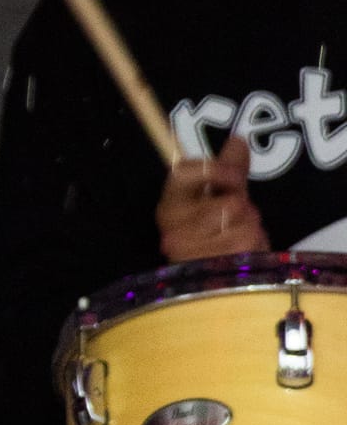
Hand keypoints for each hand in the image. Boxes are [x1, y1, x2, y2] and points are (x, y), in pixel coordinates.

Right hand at [158, 138, 266, 261]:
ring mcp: (189, 253)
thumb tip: (237, 139)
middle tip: (234, 223)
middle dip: (243, 209)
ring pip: (242, 222)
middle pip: (228, 202)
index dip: (213, 170)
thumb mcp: (222, 201)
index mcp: (169, 207)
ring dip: (250, 229)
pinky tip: (241, 256)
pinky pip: (248, 241)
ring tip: (238, 242)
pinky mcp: (211, 269)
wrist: (221, 285)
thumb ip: (229, 171)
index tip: (234, 177)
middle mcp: (172, 230)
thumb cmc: (219, 240)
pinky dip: (254, 246)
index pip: (182, 173)